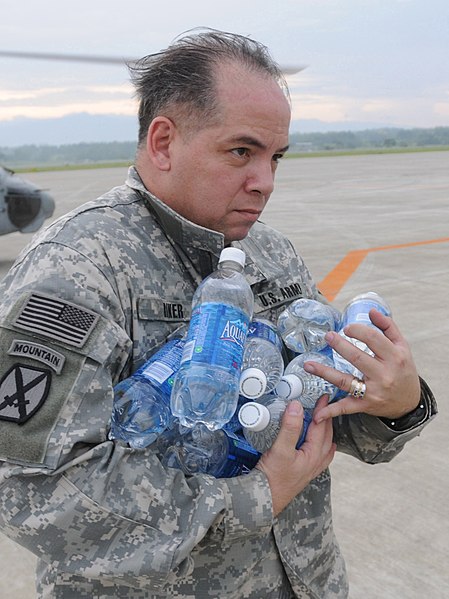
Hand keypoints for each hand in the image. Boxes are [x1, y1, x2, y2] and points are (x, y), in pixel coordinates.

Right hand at [255, 396, 335, 515]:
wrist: (264, 500)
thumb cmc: (272, 478)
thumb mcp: (280, 450)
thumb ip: (290, 428)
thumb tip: (296, 407)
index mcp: (314, 455)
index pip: (320, 426)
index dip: (321, 410)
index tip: (322, 396)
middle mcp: (316, 462)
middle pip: (326, 436)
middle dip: (326, 419)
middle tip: (324, 404)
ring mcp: (311, 469)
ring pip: (325, 446)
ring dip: (325, 432)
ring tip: (323, 421)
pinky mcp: (303, 472)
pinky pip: (319, 456)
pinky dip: (321, 445)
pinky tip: (318, 445)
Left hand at [304, 308, 420, 422]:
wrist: (409, 402)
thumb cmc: (403, 370)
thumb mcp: (402, 346)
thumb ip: (388, 327)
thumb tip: (371, 310)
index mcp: (394, 357)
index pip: (374, 339)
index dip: (358, 331)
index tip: (347, 328)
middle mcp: (384, 374)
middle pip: (357, 358)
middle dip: (340, 346)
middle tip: (328, 336)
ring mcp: (373, 391)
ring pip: (345, 381)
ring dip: (325, 372)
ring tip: (309, 364)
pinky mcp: (365, 405)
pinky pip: (345, 408)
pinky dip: (330, 412)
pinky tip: (317, 413)